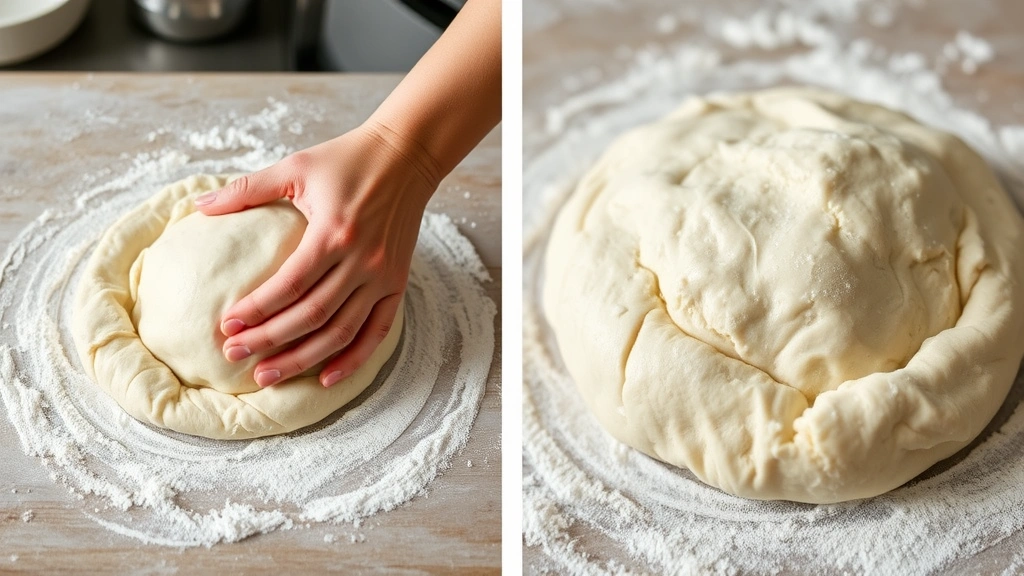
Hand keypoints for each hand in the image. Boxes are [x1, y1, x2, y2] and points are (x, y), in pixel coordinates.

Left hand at [194, 121, 439, 387]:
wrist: (406, 156)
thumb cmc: (347, 158)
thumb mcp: (295, 166)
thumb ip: (248, 189)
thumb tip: (199, 205)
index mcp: (334, 232)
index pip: (290, 284)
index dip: (257, 310)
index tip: (227, 325)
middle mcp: (362, 260)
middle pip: (312, 315)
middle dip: (269, 340)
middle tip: (234, 355)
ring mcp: (383, 276)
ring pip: (341, 331)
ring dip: (303, 358)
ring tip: (267, 376)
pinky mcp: (397, 283)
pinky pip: (376, 331)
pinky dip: (353, 359)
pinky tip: (326, 379)